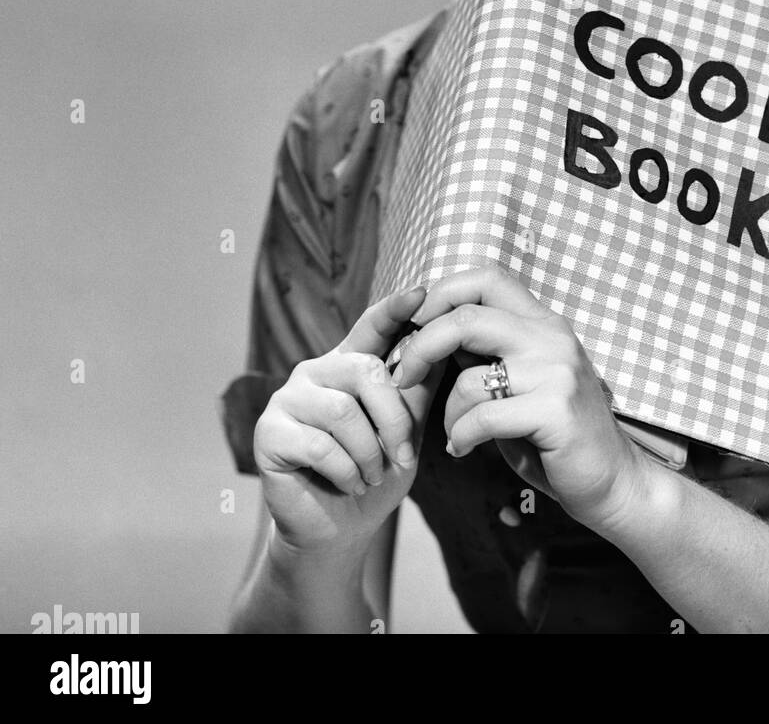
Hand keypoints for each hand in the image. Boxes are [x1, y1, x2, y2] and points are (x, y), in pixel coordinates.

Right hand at [253, 285, 444, 555]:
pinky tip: (350, 483)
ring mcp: (287, 399)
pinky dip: (346, 470)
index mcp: (348, 365)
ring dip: (369, 452)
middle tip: (402, 456)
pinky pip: (318, 444)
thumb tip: (445, 342)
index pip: (371, 326)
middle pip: (363, 371)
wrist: (340, 531)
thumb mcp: (405, 431)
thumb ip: (417, 390)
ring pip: (342, 410)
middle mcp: (314, 372)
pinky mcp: (268, 433)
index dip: (394, 308)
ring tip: (373, 475)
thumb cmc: (374, 476)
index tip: (422, 292)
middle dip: (393, 419)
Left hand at [392, 265, 652, 537]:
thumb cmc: (552, 433)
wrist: (612, 480)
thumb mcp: (519, 381)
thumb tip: (428, 328)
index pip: (487, 278)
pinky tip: (463, 450)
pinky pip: (482, 418)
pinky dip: (460, 437)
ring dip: (447, 414)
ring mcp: (556, 373)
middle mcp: (552, 338)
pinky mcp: (555, 411)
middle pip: (466, 318)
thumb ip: (485, 352)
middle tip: (404, 377)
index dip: (442, 292)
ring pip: (468, 378)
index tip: (413, 325)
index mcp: (543, 323)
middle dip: (422, 347)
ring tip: (454, 434)